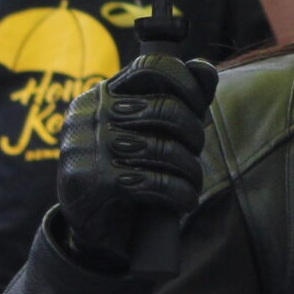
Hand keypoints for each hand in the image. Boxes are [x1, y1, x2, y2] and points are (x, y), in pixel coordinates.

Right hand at [56, 55, 219, 271]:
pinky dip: (180, 193)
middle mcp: (90, 113)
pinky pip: (154, 182)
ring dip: (190, 169)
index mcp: (102, 94)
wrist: (90, 227)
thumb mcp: (146, 131)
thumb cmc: (124, 169)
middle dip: (193, 133)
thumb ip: (176, 98)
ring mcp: (89, 147)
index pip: (151, 66)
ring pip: (163, 148)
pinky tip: (184, 200)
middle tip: (195, 152)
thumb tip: (205, 67)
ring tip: (192, 182)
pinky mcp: (94, 182)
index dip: (186, 82)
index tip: (199, 106)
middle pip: (165, 108)